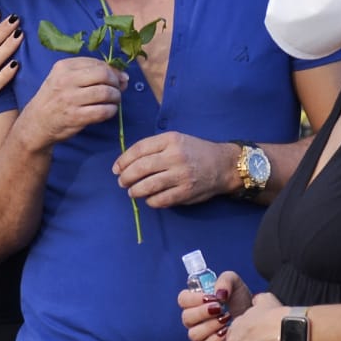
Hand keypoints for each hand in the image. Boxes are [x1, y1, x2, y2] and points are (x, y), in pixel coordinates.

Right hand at [17, 56, 125, 152]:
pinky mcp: (75, 117)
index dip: (113, 70)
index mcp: (64, 67)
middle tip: (117, 90)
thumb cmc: (54, 98)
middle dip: (116, 82)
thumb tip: (122, 75)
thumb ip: (89, 73)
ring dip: (116, 97)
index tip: (118, 78)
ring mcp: (70, 99)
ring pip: (106, 93)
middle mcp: (66, 80)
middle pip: (104, 75)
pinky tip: (109, 111)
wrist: (37, 122)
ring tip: (114, 101)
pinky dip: (111, 111)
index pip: (97, 63)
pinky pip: (103, 111)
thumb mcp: (64, 78)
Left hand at [113, 133, 233, 207]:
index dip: (123, 160)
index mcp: (171, 140)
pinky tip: (149, 199)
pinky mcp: (186, 192)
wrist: (223, 165)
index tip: (116, 168)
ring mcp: (181, 175)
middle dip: (126, 177)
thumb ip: (154, 148)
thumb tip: (127, 162)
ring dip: (135, 190)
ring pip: (148, 186)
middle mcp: (175, 156)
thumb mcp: (176, 140)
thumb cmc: (195, 151)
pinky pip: (160, 200)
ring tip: (132, 191)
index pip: (139, 149)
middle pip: (140, 168)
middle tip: (121, 182)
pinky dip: (150, 201)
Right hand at [178, 270, 252, 340]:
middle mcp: (194, 318)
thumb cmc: (240, 299)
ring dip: (211, 326)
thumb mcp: (234, 282)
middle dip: (204, 312)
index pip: (183, 299)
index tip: (211, 297)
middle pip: (186, 318)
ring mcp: (200, 334)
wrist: (253, 317)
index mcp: (195, 301)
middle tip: (220, 308)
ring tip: (226, 319)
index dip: (194, 299)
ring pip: (194, 334)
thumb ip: (225, 280)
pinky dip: (215, 340)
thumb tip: (218, 293)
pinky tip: (226, 332)